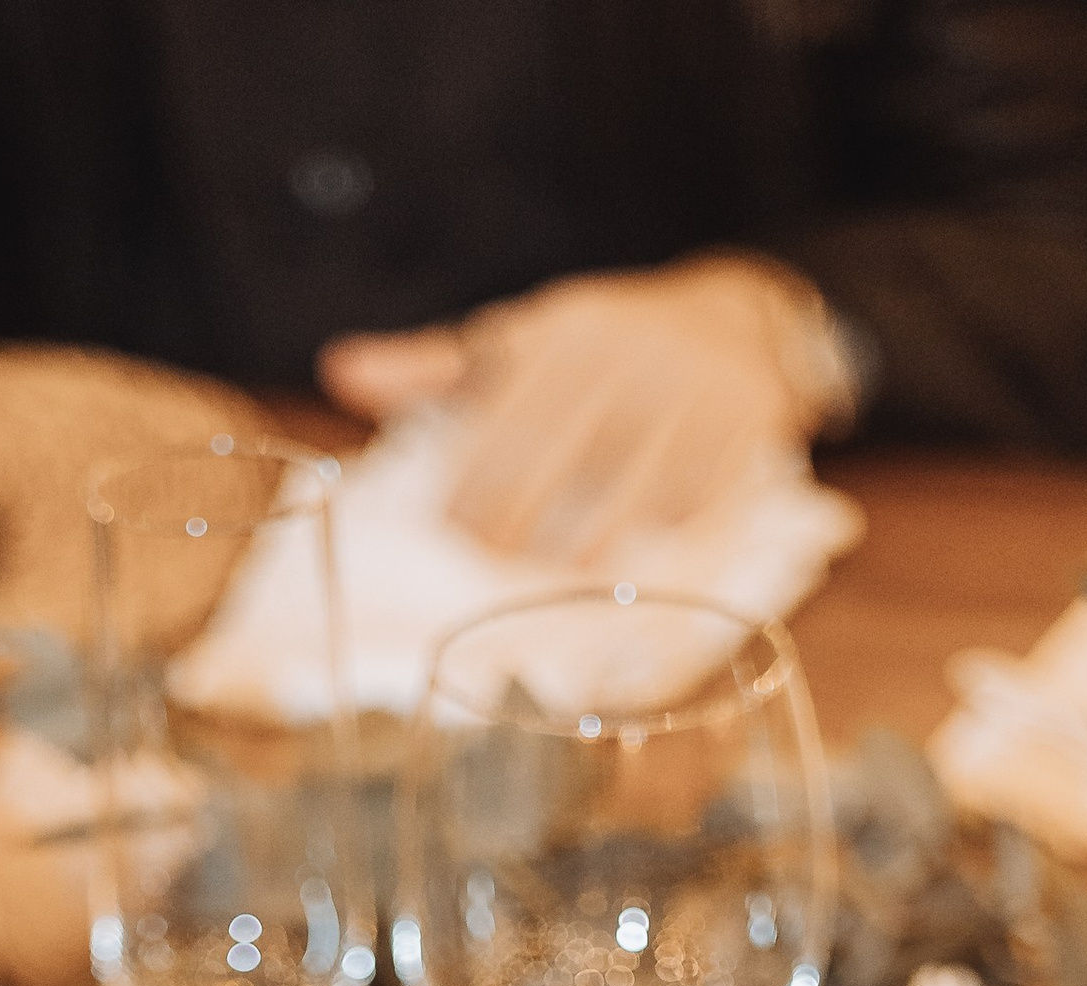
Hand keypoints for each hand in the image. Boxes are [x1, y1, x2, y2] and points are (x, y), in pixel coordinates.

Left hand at [320, 261, 849, 567]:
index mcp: (565, 328)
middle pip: (565, 454)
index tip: (453, 529)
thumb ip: (432, 370)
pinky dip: (668, 523)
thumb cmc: (600, 349)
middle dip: (523, 515)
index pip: (511, 417)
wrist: (736, 317)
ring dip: (597, 537)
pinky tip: (643, 540)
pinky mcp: (747, 416)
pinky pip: (698, 491)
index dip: (479, 480)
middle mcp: (630, 348)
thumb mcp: (519, 346)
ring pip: (635, 483)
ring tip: (566, 567)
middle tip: (497, 556)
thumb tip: (339, 372)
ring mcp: (694, 383)